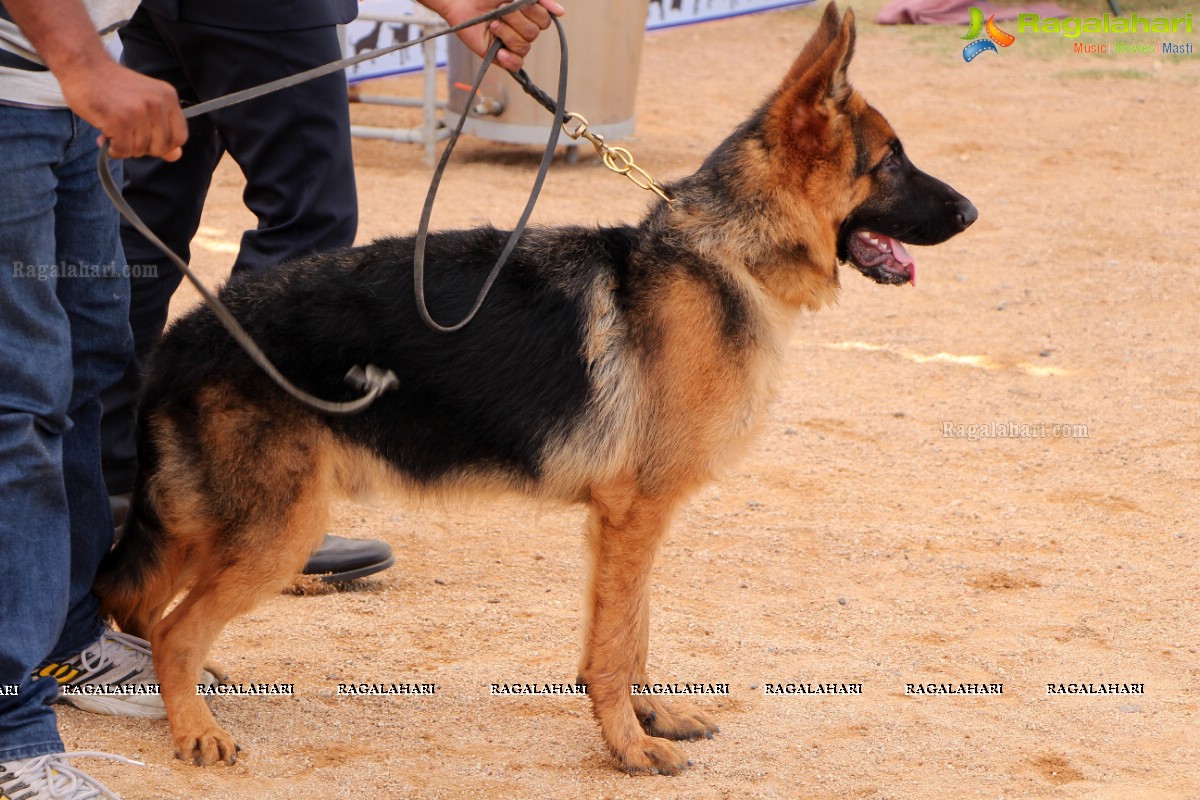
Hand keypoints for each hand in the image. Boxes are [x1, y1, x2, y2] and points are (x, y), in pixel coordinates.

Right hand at [59, 59, 187, 160]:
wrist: (83, 65)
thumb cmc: (112, 85)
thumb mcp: (143, 102)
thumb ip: (161, 129)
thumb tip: (175, 157)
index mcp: (168, 97)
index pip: (180, 137)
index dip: (164, 146)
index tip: (148, 140)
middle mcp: (157, 104)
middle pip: (160, 147)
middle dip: (142, 148)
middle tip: (126, 134)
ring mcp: (139, 112)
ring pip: (140, 150)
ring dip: (125, 147)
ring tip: (113, 130)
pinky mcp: (119, 120)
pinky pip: (123, 151)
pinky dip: (113, 150)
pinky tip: (106, 137)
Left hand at [428, 0, 564, 70]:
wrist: (460, 1)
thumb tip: (561, 12)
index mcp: (530, 15)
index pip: (544, 21)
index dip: (531, 12)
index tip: (513, 1)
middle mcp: (523, 30)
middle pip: (533, 34)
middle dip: (514, 19)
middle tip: (498, 10)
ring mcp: (512, 44)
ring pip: (523, 46)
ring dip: (506, 33)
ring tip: (491, 24)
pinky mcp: (500, 56)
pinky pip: (516, 66)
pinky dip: (509, 59)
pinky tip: (500, 51)